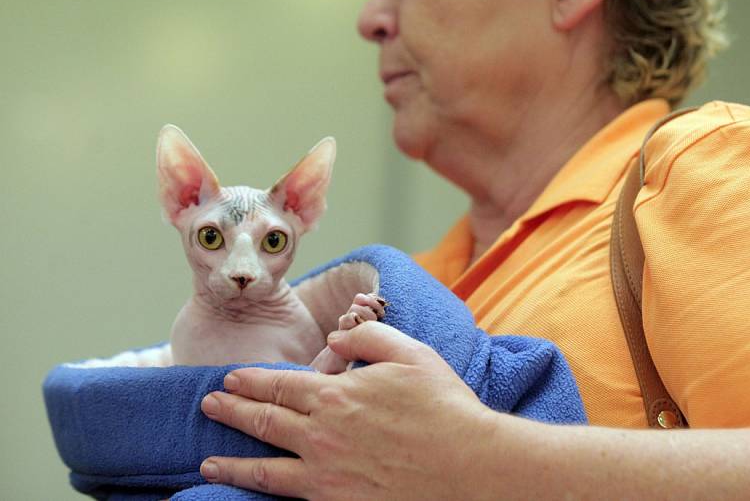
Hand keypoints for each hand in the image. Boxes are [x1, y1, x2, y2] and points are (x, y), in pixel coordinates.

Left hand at [199, 321, 496, 499]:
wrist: (468, 467)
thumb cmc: (443, 407)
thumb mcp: (409, 353)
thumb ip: (367, 337)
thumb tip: (336, 337)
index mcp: (337, 394)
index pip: (280, 384)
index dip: (251, 379)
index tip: (230, 376)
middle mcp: (322, 434)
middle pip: (264, 420)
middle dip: (231, 409)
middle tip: (209, 403)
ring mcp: (326, 474)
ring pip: (265, 466)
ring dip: (232, 459)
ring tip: (208, 458)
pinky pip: (287, 497)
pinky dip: (259, 492)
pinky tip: (248, 491)